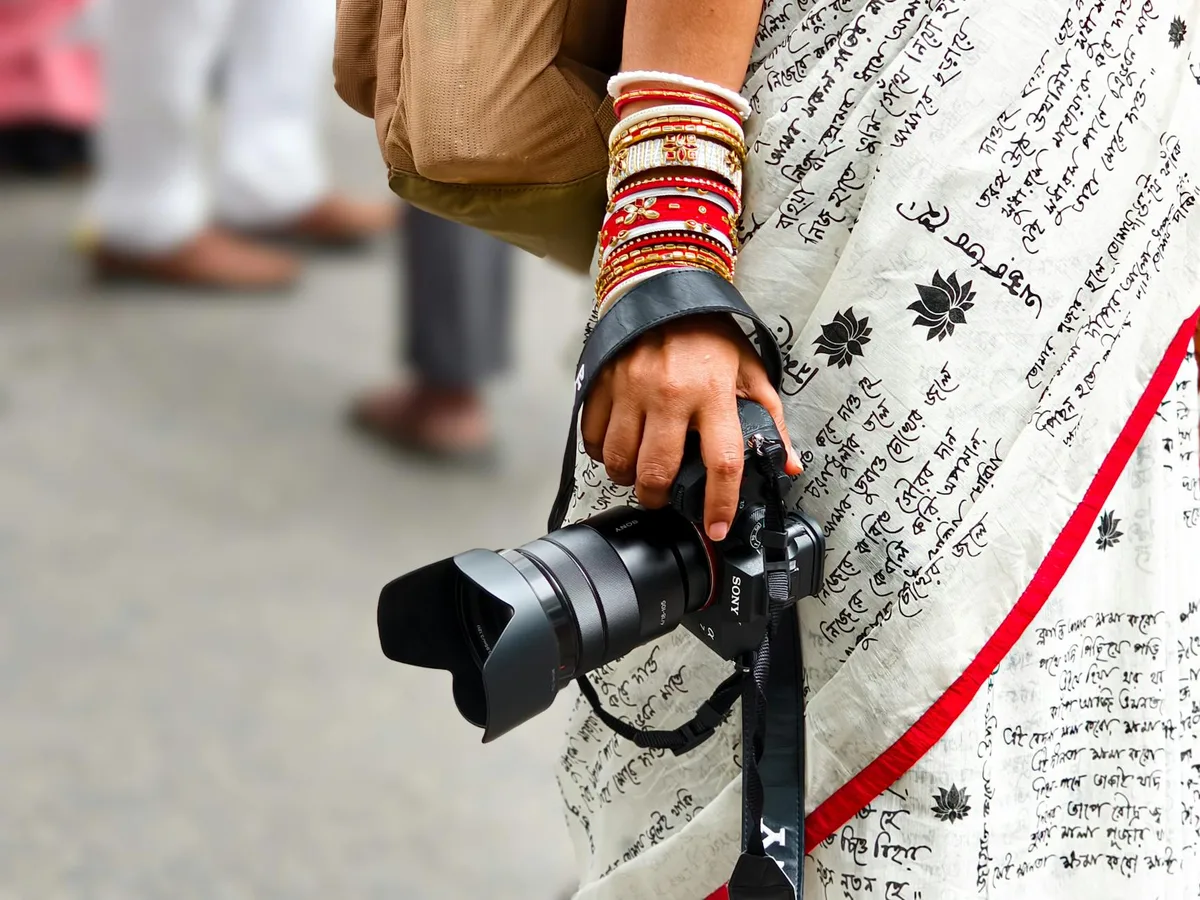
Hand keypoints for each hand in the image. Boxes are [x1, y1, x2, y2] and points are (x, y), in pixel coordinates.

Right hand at [581, 313, 801, 541]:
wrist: (666, 287)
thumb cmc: (710, 333)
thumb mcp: (750, 371)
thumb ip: (769, 420)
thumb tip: (785, 463)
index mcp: (713, 393)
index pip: (721, 462)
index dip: (719, 503)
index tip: (717, 526)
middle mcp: (670, 393)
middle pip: (657, 470)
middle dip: (658, 497)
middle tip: (663, 498)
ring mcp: (631, 389)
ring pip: (619, 458)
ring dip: (628, 478)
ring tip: (638, 475)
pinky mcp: (604, 382)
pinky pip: (592, 434)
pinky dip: (601, 452)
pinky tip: (615, 450)